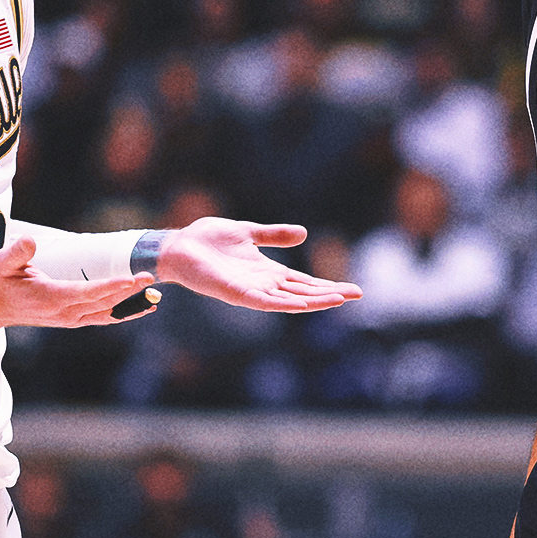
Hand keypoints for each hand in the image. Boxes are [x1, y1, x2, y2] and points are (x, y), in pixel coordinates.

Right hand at [0, 237, 156, 326]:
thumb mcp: (2, 263)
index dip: (110, 287)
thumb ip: (17, 253)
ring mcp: (70, 319)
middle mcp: (64, 312)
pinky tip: (139, 309)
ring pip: (106, 313)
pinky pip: (102, 318)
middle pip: (103, 303)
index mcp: (51, 297)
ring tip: (154, 299)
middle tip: (150, 277)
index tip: (130, 281)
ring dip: (130, 306)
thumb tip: (29, 241)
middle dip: (128, 292)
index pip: (87, 293)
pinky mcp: (72, 320)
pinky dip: (121, 313)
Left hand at [157, 217, 362, 310]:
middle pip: (304, 293)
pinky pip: (266, 302)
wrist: (179, 245)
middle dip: (330, 294)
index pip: (304, 282)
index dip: (327, 285)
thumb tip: (303, 234)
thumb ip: (273, 235)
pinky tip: (304, 305)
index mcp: (267, 271)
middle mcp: (263, 284)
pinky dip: (286, 304)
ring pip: (290, 300)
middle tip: (357, 294)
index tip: (352, 288)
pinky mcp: (237, 293)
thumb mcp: (248, 232)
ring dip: (314, 301)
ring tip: (339, 300)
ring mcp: (251, 291)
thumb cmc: (207, 240)